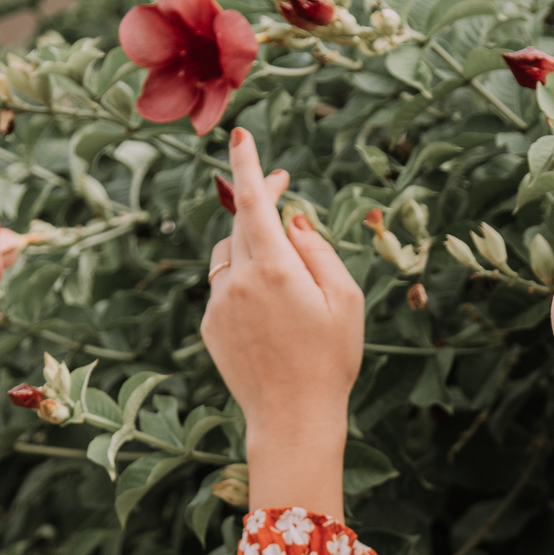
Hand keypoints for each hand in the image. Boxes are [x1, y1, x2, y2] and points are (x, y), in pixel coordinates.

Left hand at [201, 128, 364, 519]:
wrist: (292, 418)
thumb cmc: (330, 359)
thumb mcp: (344, 299)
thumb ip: (317, 250)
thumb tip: (290, 220)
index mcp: (275, 269)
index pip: (255, 202)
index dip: (249, 166)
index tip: (240, 136)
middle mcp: (238, 281)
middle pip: (243, 225)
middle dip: (260, 204)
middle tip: (282, 190)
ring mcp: (219, 305)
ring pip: (230, 255)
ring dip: (252, 248)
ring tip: (285, 276)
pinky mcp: (210, 327)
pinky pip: (223, 287)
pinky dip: (243, 283)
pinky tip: (270, 315)